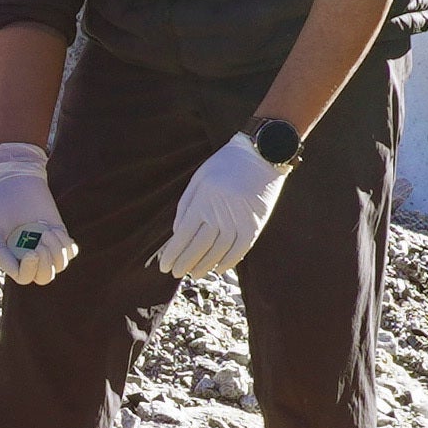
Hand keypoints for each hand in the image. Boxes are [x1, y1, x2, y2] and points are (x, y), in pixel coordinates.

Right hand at [0, 141, 75, 285]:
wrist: (13, 181)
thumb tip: (18, 274)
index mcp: (12, 258)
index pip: (25, 278)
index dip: (30, 271)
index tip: (31, 252)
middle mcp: (30, 255)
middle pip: (45, 277)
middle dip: (46, 265)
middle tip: (40, 245)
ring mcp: (46, 245)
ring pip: (60, 265)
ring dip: (57, 251)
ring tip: (47, 232)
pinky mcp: (58, 233)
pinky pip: (71, 251)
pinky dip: (66, 245)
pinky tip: (54, 229)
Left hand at [156, 133, 289, 279]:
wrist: (262, 153)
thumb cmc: (226, 164)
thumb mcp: (200, 178)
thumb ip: (186, 205)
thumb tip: (177, 234)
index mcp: (203, 199)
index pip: (183, 234)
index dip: (173, 253)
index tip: (165, 266)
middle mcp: (220, 212)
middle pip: (199, 246)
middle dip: (185, 263)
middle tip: (176, 274)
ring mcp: (239, 219)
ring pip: (218, 251)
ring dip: (205, 266)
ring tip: (194, 274)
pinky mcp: (255, 224)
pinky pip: (240, 249)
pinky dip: (229, 262)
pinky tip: (218, 269)